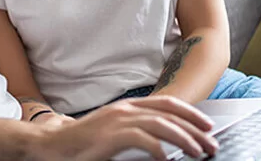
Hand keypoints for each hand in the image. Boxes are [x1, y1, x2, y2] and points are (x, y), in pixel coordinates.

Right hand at [27, 96, 217, 160]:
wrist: (49, 146)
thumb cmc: (81, 144)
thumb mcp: (112, 134)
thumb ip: (135, 133)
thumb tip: (161, 143)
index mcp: (127, 107)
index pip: (166, 103)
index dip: (190, 113)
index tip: (208, 126)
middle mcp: (124, 110)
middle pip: (169, 114)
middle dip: (194, 129)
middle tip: (211, 144)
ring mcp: (116, 121)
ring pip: (161, 124)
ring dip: (183, 138)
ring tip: (197, 152)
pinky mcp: (109, 136)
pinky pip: (141, 139)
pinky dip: (157, 148)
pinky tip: (167, 159)